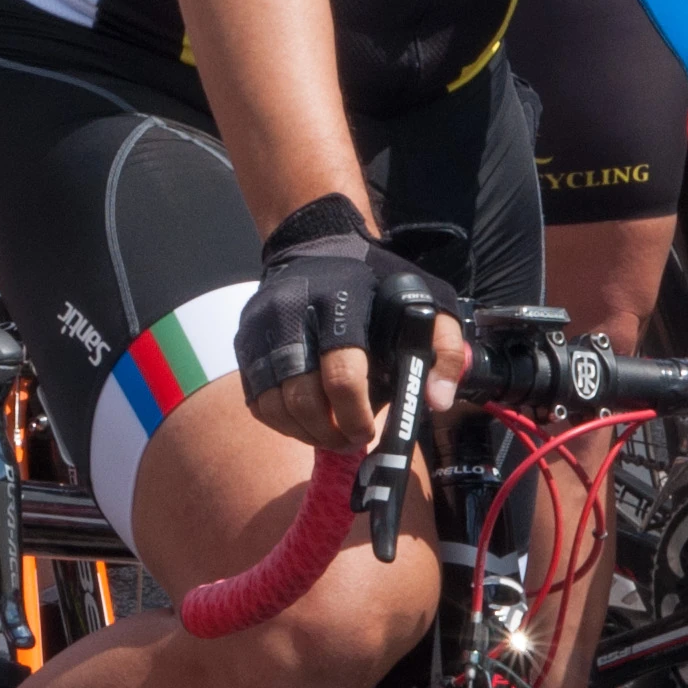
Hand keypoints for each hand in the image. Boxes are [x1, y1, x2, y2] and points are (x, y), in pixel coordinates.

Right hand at [235, 199, 466, 450]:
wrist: (315, 247)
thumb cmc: (376, 282)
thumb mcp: (427, 299)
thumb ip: (443, 349)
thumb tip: (435, 402)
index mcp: (342, 301)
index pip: (342, 372)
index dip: (354, 414)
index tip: (368, 432)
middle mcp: (292, 313)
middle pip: (301, 396)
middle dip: (328, 432)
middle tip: (350, 441)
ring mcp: (261, 329)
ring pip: (273, 404)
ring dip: (304, 431)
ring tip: (331, 435)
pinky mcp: (244, 342)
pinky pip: (257, 399)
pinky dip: (282, 421)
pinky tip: (308, 420)